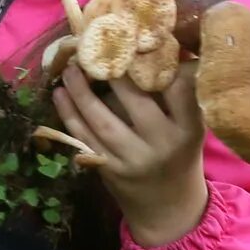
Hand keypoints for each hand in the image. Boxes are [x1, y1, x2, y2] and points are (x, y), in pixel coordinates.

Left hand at [52, 62, 210, 247]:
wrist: (169, 208)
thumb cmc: (180, 154)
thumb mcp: (190, 127)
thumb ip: (179, 96)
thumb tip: (159, 45)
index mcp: (188, 129)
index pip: (178, 89)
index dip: (159, 64)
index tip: (140, 41)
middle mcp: (162, 144)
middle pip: (135, 102)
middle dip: (113, 72)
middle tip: (96, 46)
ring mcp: (133, 160)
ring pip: (102, 121)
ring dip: (82, 92)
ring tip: (70, 69)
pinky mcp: (109, 171)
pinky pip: (85, 139)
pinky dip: (70, 116)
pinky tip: (60, 95)